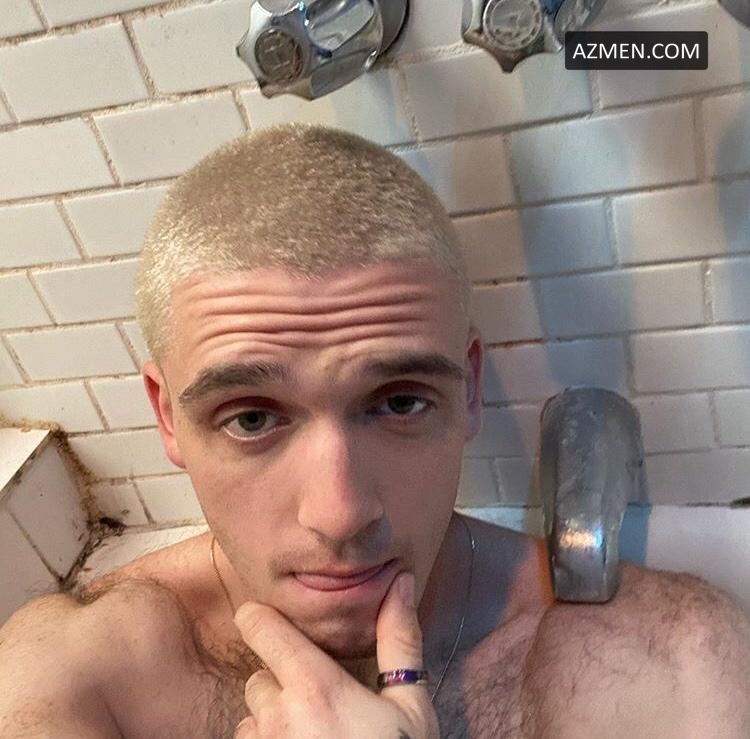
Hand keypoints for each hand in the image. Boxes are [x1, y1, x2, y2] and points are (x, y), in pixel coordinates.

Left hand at [233, 571, 439, 738]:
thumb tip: (401, 580)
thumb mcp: (410, 707)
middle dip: (282, 686)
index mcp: (313, 686)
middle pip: (259, 679)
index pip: (258, 626)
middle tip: (319, 709)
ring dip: (272, 725)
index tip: (268, 621)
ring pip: (251, 720)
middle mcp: (277, 717)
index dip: (259, 618)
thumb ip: (398, 640)